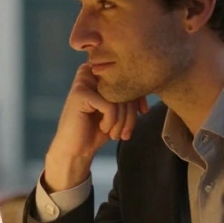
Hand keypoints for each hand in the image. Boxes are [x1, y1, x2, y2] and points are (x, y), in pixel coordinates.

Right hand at [44, 65, 146, 190]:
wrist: (75, 150)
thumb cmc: (96, 130)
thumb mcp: (118, 110)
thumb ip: (128, 94)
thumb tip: (148, 85)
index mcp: (98, 72)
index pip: (128, 77)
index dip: (139, 95)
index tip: (143, 112)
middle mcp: (89, 72)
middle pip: (124, 86)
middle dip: (131, 113)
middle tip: (126, 133)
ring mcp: (83, 81)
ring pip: (119, 97)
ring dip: (122, 121)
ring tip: (116, 134)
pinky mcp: (80, 93)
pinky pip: (110, 106)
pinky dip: (111, 122)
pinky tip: (103, 129)